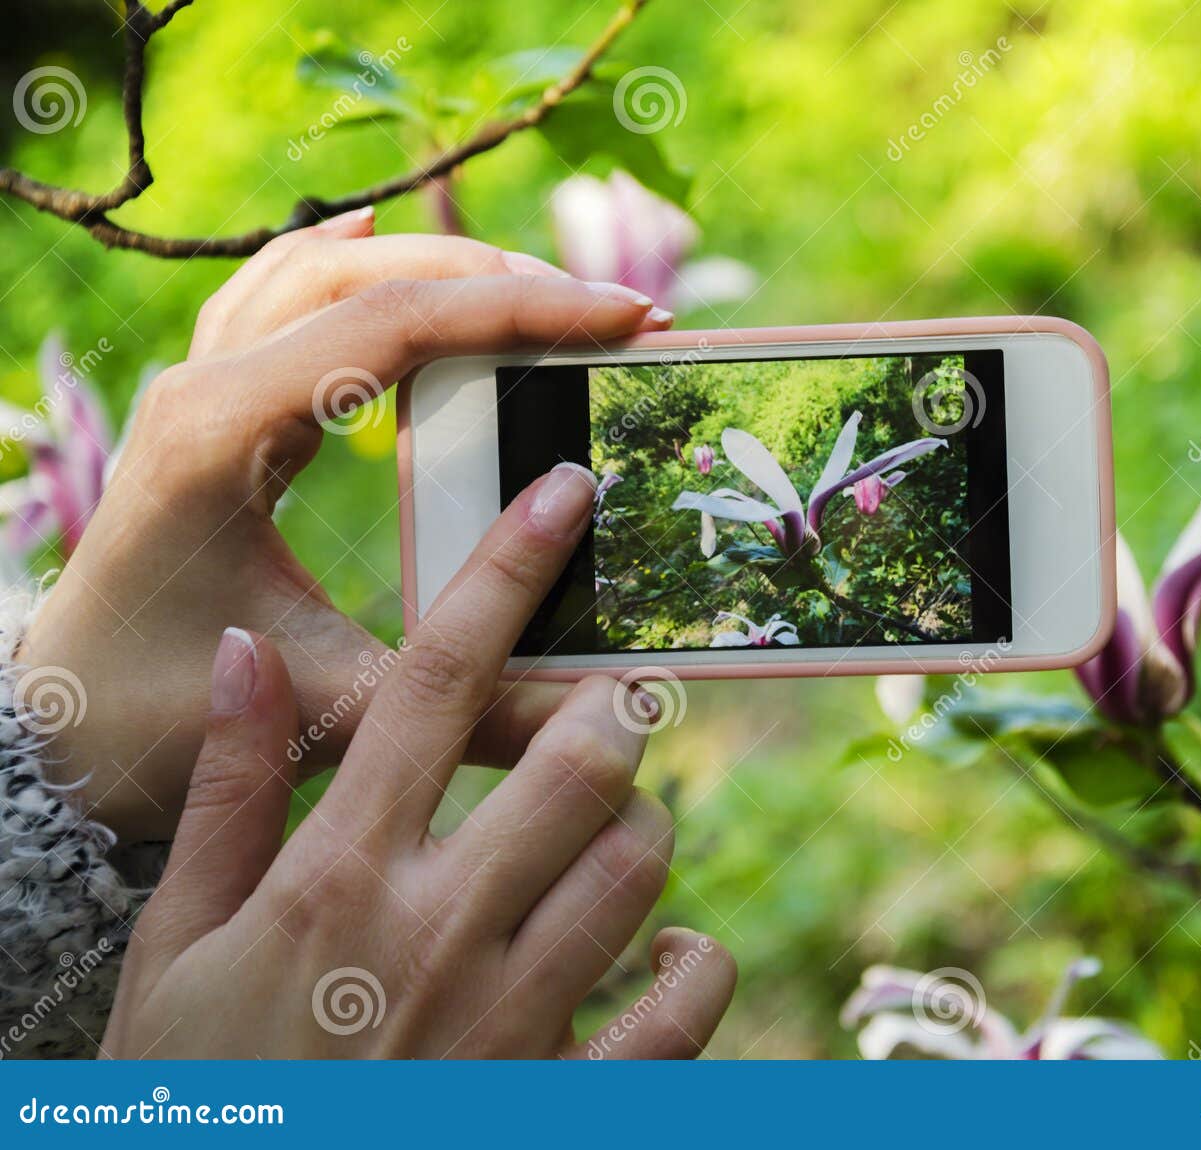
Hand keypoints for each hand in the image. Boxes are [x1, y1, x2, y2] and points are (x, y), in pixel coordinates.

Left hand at [20, 208, 672, 840]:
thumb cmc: (166, 721)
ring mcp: (195, 386)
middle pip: (369, 273)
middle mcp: (203, 386)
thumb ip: (465, 705)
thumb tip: (597, 716)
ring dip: (437, 266)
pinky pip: (271, 293)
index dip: (523, 308)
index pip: (398, 324)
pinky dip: (338, 260)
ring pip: (323, 270)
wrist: (60, 732)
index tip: (626, 316)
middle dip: (503, 279)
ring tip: (540, 287)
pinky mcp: (206, 406)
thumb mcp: (332, 711)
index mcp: (226, 431)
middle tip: (612, 314)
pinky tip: (372, 241)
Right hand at [103, 463, 735, 1057]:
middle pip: (576, 760)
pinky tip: (670, 949)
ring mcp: (510, 1020)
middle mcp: (435, 931)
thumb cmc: (198, 1088)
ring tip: (620, 819)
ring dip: (648, 823)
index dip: (505, 575)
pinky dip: (694, 966)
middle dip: (615, 707)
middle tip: (613, 700)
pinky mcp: (563, 1098)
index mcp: (336, 875)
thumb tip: (250, 658)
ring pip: (638, 866)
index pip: (433, 685)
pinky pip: (678, 1013)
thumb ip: (225, 798)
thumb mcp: (173, 947)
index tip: (571, 494)